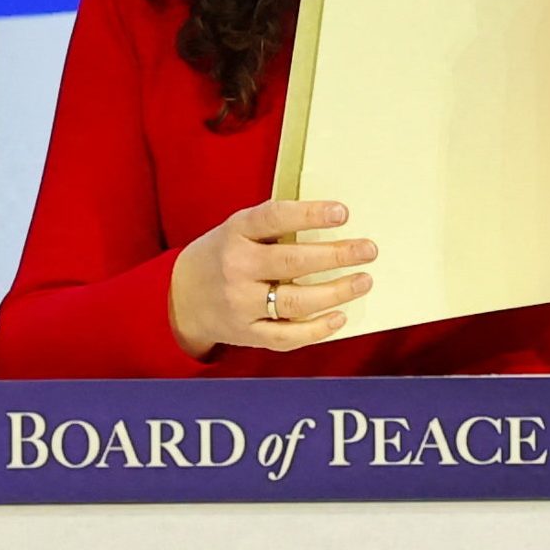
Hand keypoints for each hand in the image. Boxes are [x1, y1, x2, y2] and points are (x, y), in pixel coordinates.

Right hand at [166, 198, 374, 355]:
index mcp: (234, 233)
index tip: (342, 213)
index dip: (309, 214)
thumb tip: (335, 223)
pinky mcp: (247, 333)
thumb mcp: (237, 230)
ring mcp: (240, 304)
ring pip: (295, 300)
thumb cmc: (223, 256)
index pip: (273, 218)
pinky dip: (317, 329)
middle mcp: (235, 268)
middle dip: (337, 255)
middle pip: (292, 262)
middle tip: (368, 250)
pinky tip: (340, 317)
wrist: (181, 297)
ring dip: (336, 292)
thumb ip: (273, 227)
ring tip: (363, 281)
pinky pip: (287, 336)